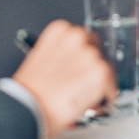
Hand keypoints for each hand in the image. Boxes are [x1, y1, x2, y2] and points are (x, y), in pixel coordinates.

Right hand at [10, 21, 115, 137]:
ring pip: (104, 69)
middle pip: (96, 50)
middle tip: (82, 83)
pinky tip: (92, 103)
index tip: (78, 65)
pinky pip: (111, 86)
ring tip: (84, 97)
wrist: (28, 108)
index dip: (80, 55)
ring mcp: (90, 54)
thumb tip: (71, 67)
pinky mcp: (100, 73)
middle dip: (90, 67)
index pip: (80, 37)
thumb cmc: (28, 92)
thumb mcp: (39, 62)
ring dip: (98, 83)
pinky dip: (106, 97)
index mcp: (59, 30)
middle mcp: (76, 37)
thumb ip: (59, 57)